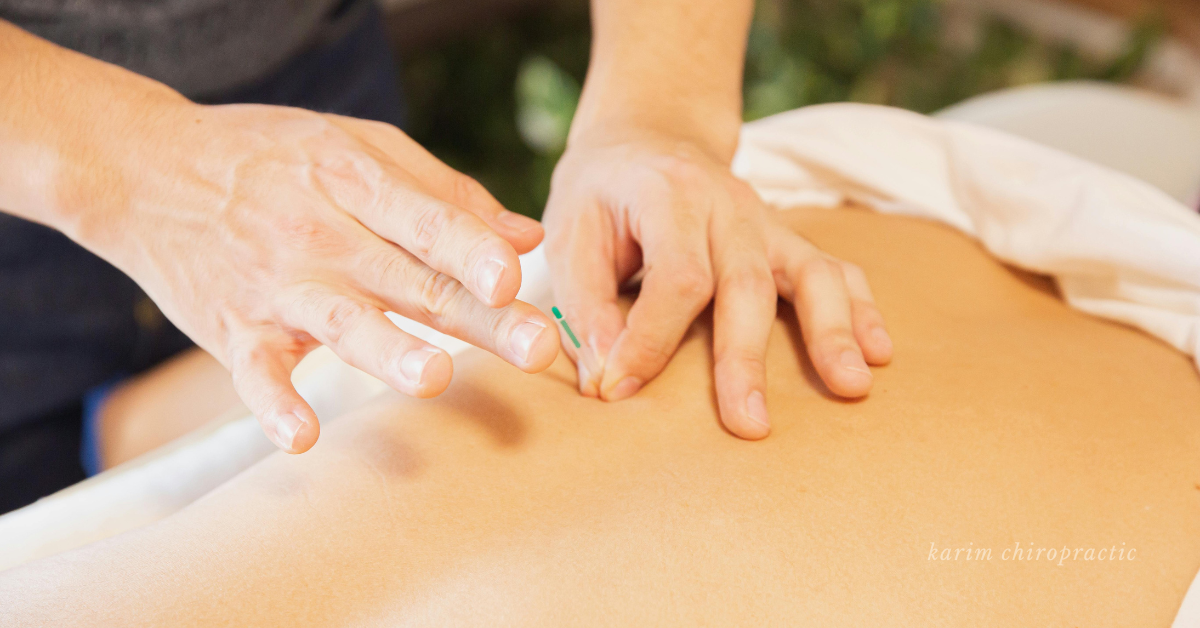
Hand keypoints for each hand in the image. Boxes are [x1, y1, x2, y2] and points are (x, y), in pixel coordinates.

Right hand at [90, 102, 558, 452]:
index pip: (427, 220)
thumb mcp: (356, 147)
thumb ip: (443, 193)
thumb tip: (527, 236)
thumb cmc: (272, 156)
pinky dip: (273, 404)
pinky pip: (255, 372)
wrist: (145, 167)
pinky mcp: (234, 329)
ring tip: (433, 376)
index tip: (515, 275)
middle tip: (537, 347)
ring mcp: (277, 285)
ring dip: (387, 350)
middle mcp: (321, 234)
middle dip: (477, 315)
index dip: (472, 248)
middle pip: (411, 280)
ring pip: (341, 321)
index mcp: (356, 182)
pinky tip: (300, 437)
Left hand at [543, 129, 892, 438]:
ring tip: (851, 387)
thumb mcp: (569, 231)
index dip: (650, 339)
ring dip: (832, 332)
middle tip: (749, 425)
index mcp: (668, 195)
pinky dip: (861, 309)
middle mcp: (727, 205)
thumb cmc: (601, 192)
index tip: (619, 389)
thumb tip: (606, 378)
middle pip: (746, 283)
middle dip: (745, 359)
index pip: (675, 276)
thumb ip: (584, 304)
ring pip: (810, 272)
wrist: (647, 135)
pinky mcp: (785, 238)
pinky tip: (878, 351)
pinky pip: (835, 269)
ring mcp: (766, 220)